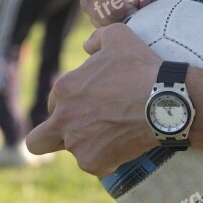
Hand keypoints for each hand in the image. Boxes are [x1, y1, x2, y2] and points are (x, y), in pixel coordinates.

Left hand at [26, 24, 160, 176]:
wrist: (164, 102)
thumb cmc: (141, 68)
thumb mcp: (119, 37)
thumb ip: (96, 39)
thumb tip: (86, 46)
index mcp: (64, 89)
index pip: (52, 104)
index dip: (68, 105)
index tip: (89, 105)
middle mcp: (63, 118)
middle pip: (38, 140)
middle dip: (53, 138)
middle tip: (81, 132)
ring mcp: (76, 143)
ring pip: (72, 152)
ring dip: (88, 146)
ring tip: (114, 137)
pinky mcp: (92, 162)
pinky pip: (95, 165)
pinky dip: (108, 159)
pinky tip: (125, 147)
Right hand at [81, 0, 202, 26]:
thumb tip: (132, 6)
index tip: (140, 0)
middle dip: (108, 4)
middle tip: (131, 13)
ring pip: (89, 2)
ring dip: (106, 17)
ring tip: (131, 21)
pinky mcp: (110, 3)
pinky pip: (97, 16)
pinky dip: (108, 25)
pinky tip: (128, 27)